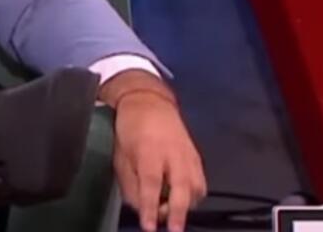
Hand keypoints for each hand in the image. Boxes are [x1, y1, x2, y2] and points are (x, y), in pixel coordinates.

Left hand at [108, 78, 205, 231]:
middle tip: (173, 230)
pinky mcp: (197, 157)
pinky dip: (194, 197)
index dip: (150, 207)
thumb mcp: (121, 155)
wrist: (150, 103)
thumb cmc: (130, 130)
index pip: (151, 184)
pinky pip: (201, 183)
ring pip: (195, 188)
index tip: (149, 226)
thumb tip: (139, 208)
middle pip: (180, 188)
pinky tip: (184, 202)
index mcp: (149, 151)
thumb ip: (130, 183)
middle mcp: (173, 154)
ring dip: (186, 207)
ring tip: (173, 216)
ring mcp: (188, 155)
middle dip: (177, 213)